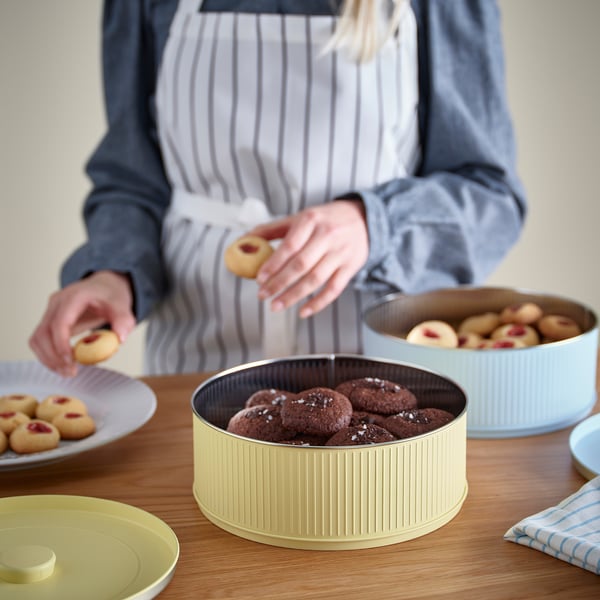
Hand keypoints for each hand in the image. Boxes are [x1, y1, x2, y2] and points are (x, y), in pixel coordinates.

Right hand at [29, 270, 135, 376]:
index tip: (71, 360)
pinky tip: (62, 364)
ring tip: (67, 372)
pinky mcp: (49, 321)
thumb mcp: (123, 306)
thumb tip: (119, 339)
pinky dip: (47, 355)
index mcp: (74, 296)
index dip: (61, 343)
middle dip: (54, 356)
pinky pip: (40, 341)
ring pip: (37, 339)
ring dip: (48, 358)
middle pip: (43, 332)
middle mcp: (57, 303)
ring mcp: (50, 311)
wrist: (104, 287)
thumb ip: (123, 321)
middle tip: (71, 372)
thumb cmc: (110, 295)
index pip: (60, 322)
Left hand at [252, 199, 368, 317]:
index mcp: (311, 220)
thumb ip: (272, 229)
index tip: (259, 279)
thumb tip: (243, 242)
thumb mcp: (300, 217)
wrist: (363, 219)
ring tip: (276, 306)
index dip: (273, 264)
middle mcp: (327, 236)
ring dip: (294, 296)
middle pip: (301, 265)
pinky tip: (303, 312)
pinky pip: (334, 289)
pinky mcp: (351, 267)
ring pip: (315, 279)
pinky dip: (318, 303)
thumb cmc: (324, 220)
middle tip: (263, 296)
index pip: (290, 245)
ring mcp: (341, 253)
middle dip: (279, 283)